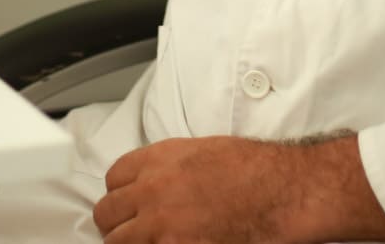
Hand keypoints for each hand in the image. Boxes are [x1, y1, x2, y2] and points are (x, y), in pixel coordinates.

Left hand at [94, 136, 290, 242]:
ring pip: (117, 242)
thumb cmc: (251, 169)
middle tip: (130, 229)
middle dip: (116, 222)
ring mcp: (160, 225)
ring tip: (147, 242)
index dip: (120, 192)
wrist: (278, 192)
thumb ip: (166, 166)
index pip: (113, 178)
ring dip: (128, 242)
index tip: (127, 202)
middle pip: (107, 212)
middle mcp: (152, 190)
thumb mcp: (200, 150)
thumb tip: (151, 182)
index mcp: (158, 160)